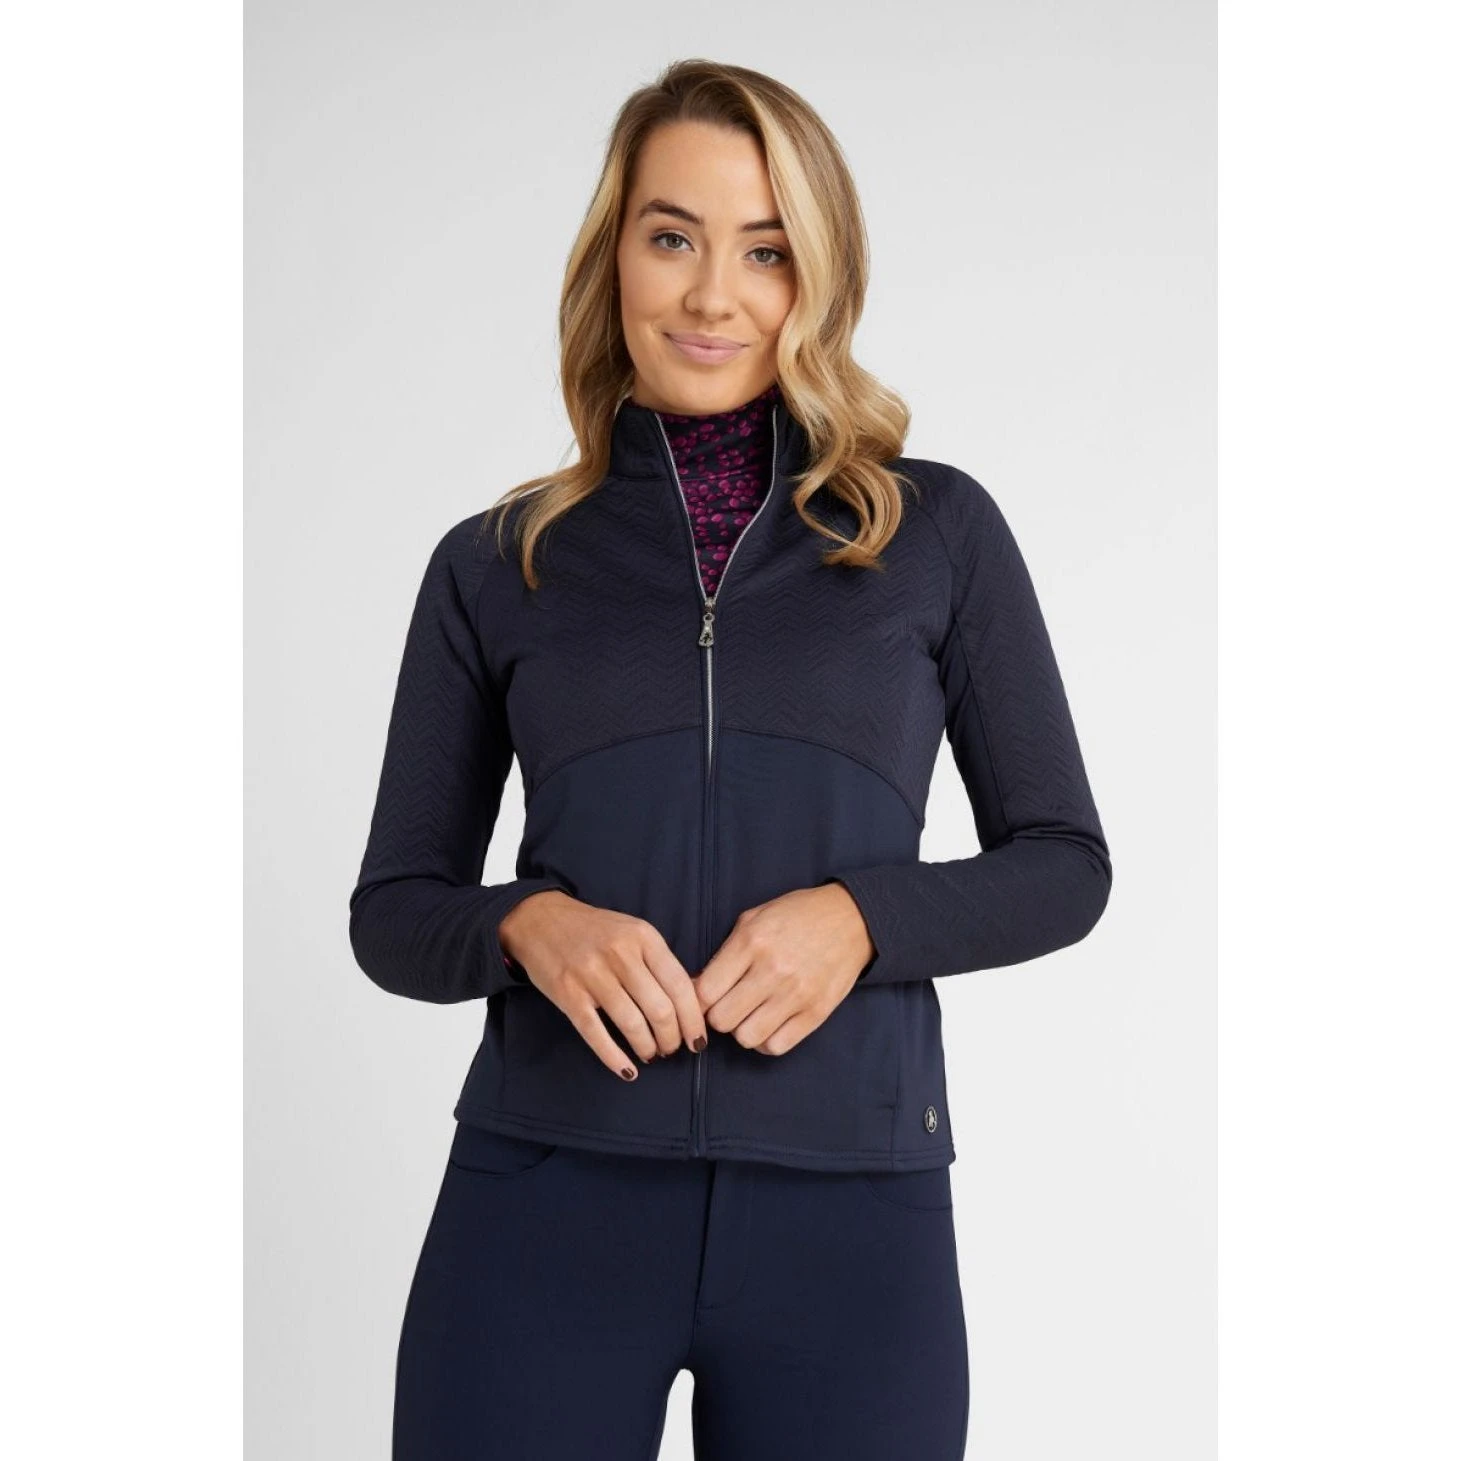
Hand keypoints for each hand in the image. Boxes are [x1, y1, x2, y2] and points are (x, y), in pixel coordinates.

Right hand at [498, 891, 708, 1079]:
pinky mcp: (568, 995)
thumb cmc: (596, 931)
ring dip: (647, 1047)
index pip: (680, 985)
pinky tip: (628, 1070)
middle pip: (660, 1009)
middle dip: (672, 1038)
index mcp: (643, 937)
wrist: (541, 919)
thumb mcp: (634, 932)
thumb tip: (693, 1003)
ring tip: (651, 1053)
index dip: (693, 1019)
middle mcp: (620, 954)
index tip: (698, 1039)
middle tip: (672, 1048)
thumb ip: (660, 962)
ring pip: (632, 1024)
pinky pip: (596, 1033)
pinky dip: (615, 1057)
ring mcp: (592, 975)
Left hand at [693, 883, 874, 1055]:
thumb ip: (724, 953)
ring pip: (746, 1037)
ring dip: (742, 1029)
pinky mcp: (816, 1013)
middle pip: (721, 1019)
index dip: (697, 998)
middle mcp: (772, 970)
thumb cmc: (796, 916)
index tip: (705, 996)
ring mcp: (796, 994)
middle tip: (728, 1004)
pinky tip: (769, 1024)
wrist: (851, 920)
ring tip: (750, 1014)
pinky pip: (776, 1047)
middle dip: (718, 1015)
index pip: (705, 991)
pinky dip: (766, 1041)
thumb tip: (695, 988)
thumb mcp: (753, 919)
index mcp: (752, 942)